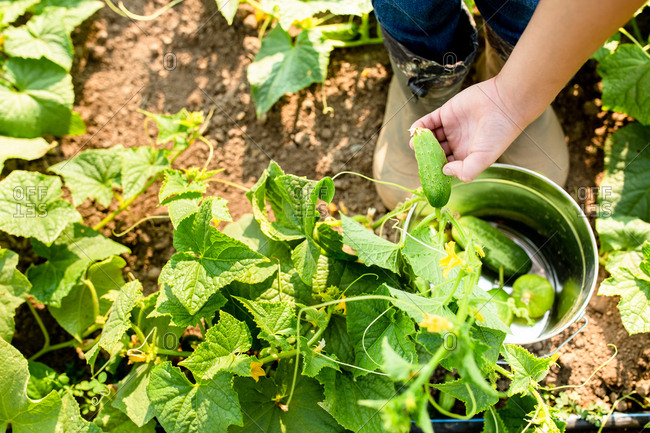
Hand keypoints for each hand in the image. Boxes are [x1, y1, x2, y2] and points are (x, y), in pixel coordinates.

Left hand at [410, 77, 533, 182]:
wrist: (505, 102)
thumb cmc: (499, 132)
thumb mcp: (484, 158)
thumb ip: (466, 171)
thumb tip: (445, 171)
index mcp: (466, 156)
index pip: (445, 166)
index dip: (435, 170)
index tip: (426, 173)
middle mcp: (457, 143)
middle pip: (435, 153)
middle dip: (425, 156)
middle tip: (419, 157)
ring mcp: (451, 128)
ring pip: (430, 138)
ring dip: (420, 142)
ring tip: (415, 144)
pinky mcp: (446, 113)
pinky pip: (428, 121)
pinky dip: (420, 126)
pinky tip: (415, 131)